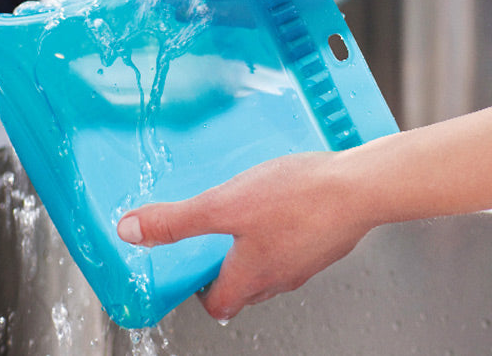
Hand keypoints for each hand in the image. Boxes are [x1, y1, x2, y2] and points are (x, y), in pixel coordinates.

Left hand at [117, 151, 372, 320]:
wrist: (359, 187)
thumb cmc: (297, 199)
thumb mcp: (224, 205)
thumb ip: (178, 221)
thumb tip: (131, 231)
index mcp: (250, 276)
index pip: (218, 305)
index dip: (201, 290)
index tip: (192, 268)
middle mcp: (280, 276)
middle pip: (246, 287)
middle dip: (228, 268)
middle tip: (217, 239)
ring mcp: (308, 260)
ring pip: (275, 265)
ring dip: (258, 246)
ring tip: (250, 213)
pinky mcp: (328, 240)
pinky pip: (299, 243)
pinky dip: (287, 229)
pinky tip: (287, 200)